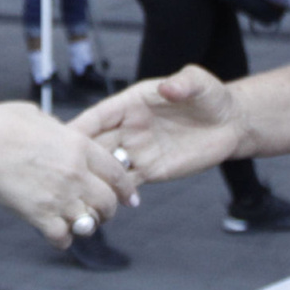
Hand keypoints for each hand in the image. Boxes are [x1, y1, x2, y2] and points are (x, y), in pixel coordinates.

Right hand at [0, 102, 139, 248]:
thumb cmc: (2, 124)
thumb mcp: (42, 118)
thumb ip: (60, 132)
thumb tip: (64, 137)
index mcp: (80, 147)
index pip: (117, 173)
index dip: (126, 189)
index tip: (129, 199)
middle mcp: (76, 174)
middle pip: (108, 203)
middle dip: (108, 210)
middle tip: (102, 213)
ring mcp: (59, 197)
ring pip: (89, 223)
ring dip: (86, 225)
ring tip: (78, 222)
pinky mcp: (40, 216)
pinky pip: (63, 237)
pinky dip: (62, 239)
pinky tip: (57, 234)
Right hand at [72, 66, 246, 183]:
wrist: (230, 124)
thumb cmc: (211, 96)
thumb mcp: (199, 83)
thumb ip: (184, 83)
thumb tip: (169, 87)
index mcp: (132, 103)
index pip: (99, 115)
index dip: (80, 126)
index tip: (61, 139)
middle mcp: (129, 127)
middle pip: (96, 144)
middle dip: (77, 159)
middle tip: (59, 175)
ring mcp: (137, 150)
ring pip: (107, 167)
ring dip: (92, 180)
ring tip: (76, 196)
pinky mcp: (150, 170)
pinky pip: (126, 184)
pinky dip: (114, 195)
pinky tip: (103, 207)